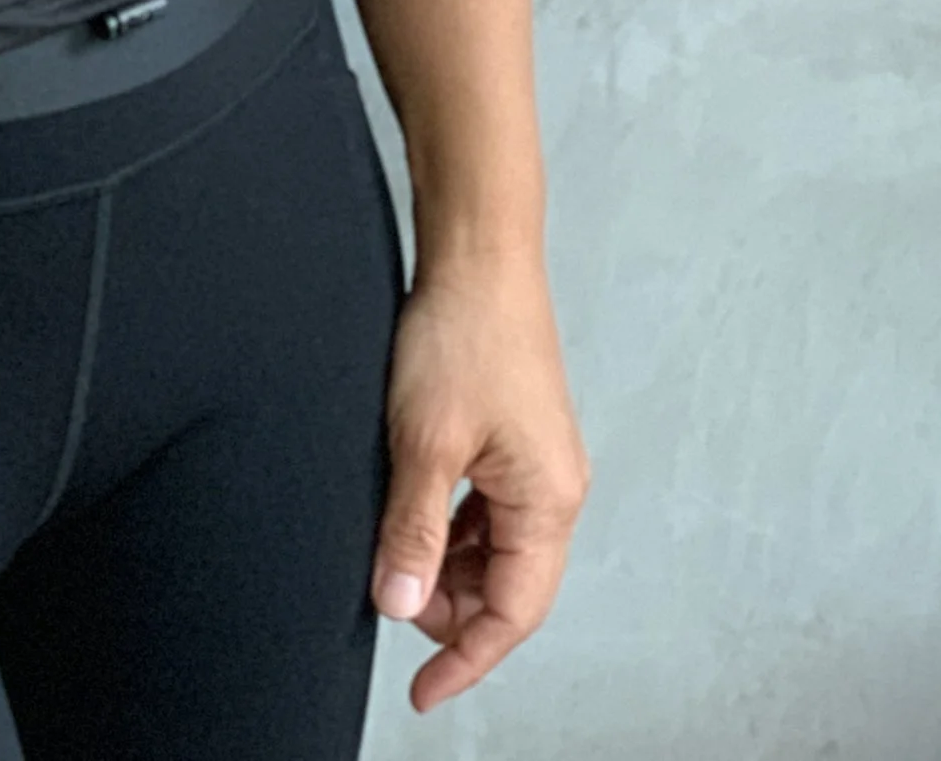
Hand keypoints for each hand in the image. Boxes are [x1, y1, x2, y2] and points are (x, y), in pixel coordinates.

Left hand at [369, 254, 588, 711]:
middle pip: (504, 585)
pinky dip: (448, 524)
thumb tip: (400, 608)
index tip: (423, 690)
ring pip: (491, 548)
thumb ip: (412, 530)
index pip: (512, 613)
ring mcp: (537, 463)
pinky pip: (486, 509)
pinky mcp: (515, 438)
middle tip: (385, 587)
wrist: (478, 250)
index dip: (465, 658)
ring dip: (443, 562)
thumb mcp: (424, 441)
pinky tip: (410, 508)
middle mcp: (554, 488)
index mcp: (547, 499)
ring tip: (389, 544)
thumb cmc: (463, 332)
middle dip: (446, 604)